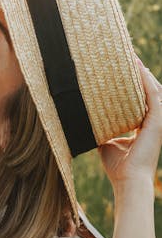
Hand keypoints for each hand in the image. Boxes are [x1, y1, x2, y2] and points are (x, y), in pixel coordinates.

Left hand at [99, 63, 161, 189]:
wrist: (127, 180)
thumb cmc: (117, 166)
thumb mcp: (107, 142)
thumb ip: (102, 130)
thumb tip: (84, 122)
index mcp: (144, 125)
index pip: (140, 100)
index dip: (133, 85)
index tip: (122, 70)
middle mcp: (154, 121)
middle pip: (148, 91)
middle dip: (139, 74)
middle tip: (127, 57)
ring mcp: (158, 120)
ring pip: (152, 89)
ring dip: (142, 73)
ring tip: (132, 57)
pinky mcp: (158, 121)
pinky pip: (152, 95)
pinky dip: (145, 80)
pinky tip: (137, 68)